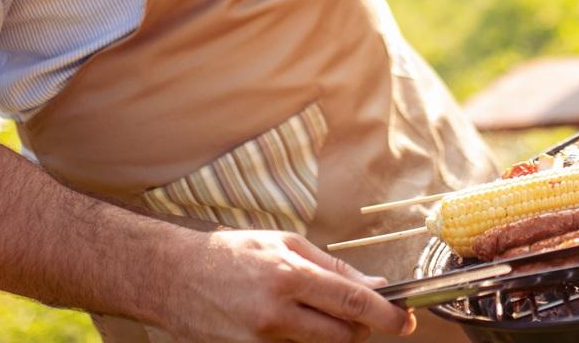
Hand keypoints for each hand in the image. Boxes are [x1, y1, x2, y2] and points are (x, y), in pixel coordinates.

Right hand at [157, 228, 413, 341]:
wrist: (174, 277)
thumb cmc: (233, 254)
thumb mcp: (285, 244)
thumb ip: (332, 267)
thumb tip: (374, 283)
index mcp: (288, 275)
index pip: (351, 301)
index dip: (385, 314)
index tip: (405, 320)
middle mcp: (276, 312)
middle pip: (343, 335)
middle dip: (359, 327)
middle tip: (357, 313)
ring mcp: (260, 340)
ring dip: (330, 334)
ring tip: (313, 311)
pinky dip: (300, 341)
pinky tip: (287, 322)